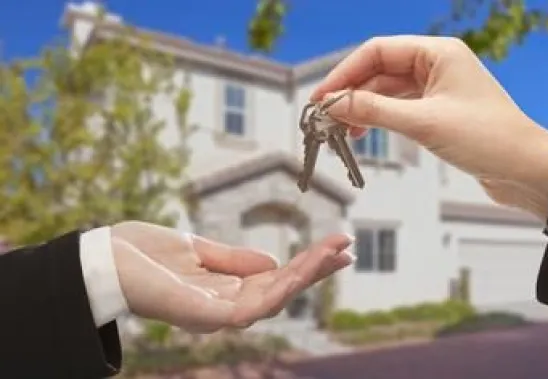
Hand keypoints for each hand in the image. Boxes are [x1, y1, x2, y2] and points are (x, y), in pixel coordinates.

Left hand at [110, 221, 354, 332]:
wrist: (100, 259)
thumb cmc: (142, 255)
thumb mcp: (197, 249)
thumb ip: (233, 259)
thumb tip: (271, 262)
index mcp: (224, 290)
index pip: (274, 279)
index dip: (305, 265)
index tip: (334, 245)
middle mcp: (225, 306)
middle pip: (282, 290)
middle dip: (315, 270)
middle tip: (347, 248)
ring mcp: (217, 314)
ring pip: (274, 299)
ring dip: (306, 276)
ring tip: (335, 253)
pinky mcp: (208, 316)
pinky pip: (253, 307)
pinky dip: (281, 289)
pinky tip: (301, 271)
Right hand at [311, 35, 547, 218]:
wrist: (526, 169)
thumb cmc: (486, 138)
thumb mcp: (423, 122)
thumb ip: (375, 110)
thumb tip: (334, 105)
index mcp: (437, 53)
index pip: (377, 51)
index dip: (345, 73)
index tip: (322, 97)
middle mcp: (436, 65)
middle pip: (379, 71)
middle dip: (351, 92)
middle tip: (324, 117)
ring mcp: (437, 89)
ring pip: (387, 92)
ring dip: (362, 108)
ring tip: (340, 131)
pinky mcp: (438, 112)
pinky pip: (398, 109)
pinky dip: (378, 119)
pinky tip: (362, 134)